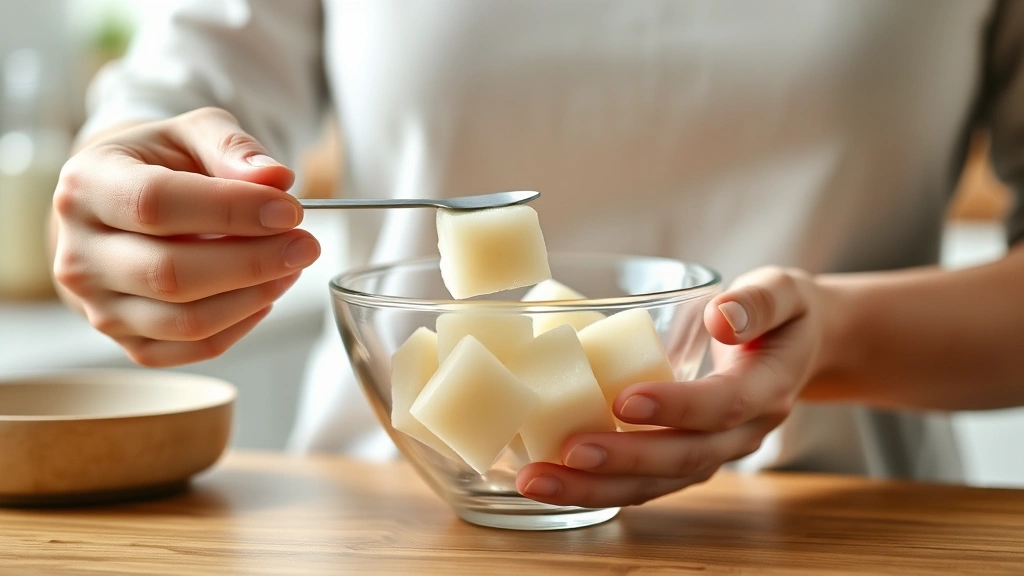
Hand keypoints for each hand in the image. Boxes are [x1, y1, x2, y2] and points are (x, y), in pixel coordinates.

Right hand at [52, 108, 319, 366]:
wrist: (124, 203)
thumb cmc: (163, 163)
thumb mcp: (193, 133)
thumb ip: (233, 147)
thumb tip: (275, 180)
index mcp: (86, 186)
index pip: (155, 204)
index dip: (230, 210)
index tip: (289, 211)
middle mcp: (79, 252)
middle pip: (170, 273)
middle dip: (253, 262)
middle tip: (305, 245)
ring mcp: (97, 304)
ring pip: (184, 321)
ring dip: (253, 297)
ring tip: (291, 266)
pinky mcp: (125, 339)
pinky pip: (191, 348)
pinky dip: (240, 325)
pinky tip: (265, 293)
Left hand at [516, 267, 831, 507]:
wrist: (793, 349)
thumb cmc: (779, 314)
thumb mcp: (782, 290)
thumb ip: (758, 301)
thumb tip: (722, 317)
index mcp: (765, 391)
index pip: (722, 406)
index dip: (676, 406)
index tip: (624, 399)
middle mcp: (739, 435)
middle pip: (682, 459)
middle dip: (623, 460)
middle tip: (567, 450)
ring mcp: (709, 454)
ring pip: (655, 483)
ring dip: (593, 487)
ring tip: (536, 480)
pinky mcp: (680, 461)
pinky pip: (640, 483)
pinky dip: (592, 487)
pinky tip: (546, 478)